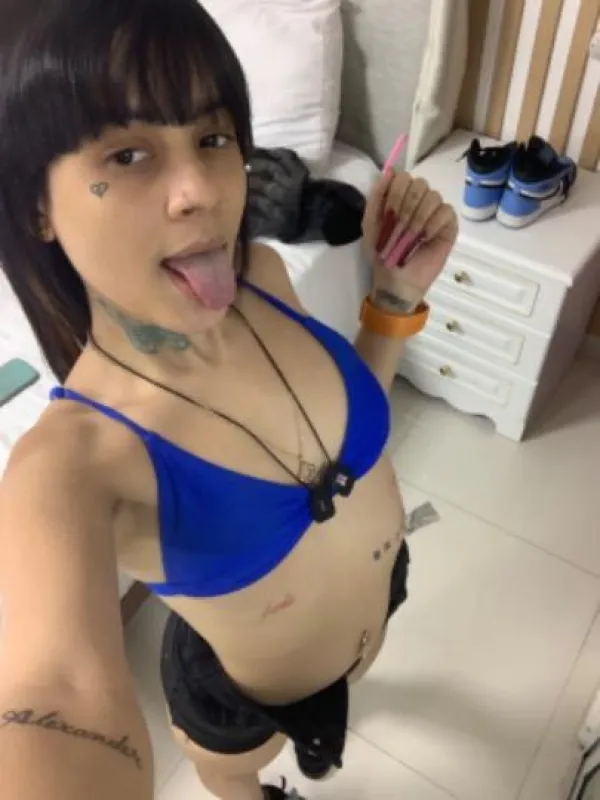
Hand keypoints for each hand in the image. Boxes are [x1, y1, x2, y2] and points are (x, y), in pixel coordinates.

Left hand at [362, 169, 458, 310]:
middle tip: (398, 231)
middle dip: (406, 209)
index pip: (403, 177)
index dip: (395, 194)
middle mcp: (419, 199)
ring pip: (433, 196)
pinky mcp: (449, 225)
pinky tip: (426, 239)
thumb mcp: (370, 223)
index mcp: (400, 196)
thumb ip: (376, 196)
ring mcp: (435, 211)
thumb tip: (388, 171)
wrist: (395, 279)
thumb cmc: (382, 253)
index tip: (388, 215)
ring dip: (418, 219)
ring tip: (410, 239)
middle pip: (419, 184)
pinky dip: (433, 225)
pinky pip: (446, 211)